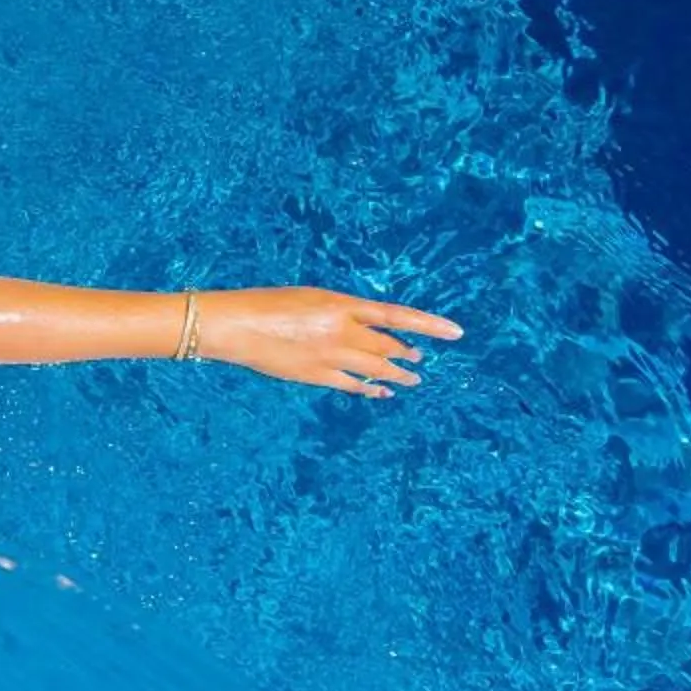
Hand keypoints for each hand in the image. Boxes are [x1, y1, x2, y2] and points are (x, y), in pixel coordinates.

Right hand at [196, 287, 459, 397]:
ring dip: (397, 374)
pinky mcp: (316, 376)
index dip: (430, 325)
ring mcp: (331, 356)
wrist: (234, 326)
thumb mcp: (310, 297)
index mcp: (342, 305)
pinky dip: (370, 389)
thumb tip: (361, 324)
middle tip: (421, 360)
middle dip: (407, 354)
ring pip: (377, 369)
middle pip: (389, 346)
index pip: (398, 316)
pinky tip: (381, 393)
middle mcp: (343, 332)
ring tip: (413, 380)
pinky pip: (353, 385)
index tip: (456, 333)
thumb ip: (340, 311)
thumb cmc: (266, 303)